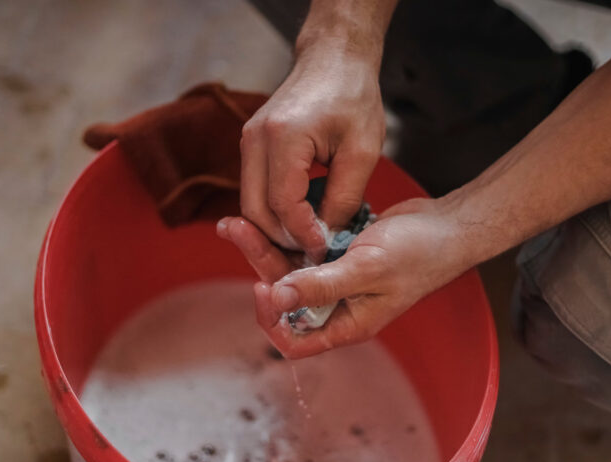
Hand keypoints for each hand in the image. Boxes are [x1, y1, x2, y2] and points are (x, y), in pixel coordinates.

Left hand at [217, 197, 469, 357]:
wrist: (447, 226)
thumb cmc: (418, 252)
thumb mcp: (367, 268)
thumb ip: (322, 284)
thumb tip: (276, 297)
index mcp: (346, 324)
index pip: (293, 339)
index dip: (271, 318)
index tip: (260, 284)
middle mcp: (337, 307)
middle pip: (284, 297)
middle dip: (258, 264)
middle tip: (235, 228)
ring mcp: (337, 282)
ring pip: (288, 270)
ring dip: (264, 246)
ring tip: (237, 219)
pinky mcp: (338, 256)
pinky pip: (302, 252)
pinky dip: (285, 236)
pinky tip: (270, 214)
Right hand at [240, 47, 385, 260]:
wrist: (333, 60)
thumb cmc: (353, 97)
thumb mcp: (363, 151)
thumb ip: (344, 197)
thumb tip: (327, 236)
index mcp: (284, 137)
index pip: (282, 205)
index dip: (302, 234)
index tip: (324, 248)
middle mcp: (255, 139)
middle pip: (255, 210)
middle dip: (282, 238)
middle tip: (313, 252)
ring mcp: (248, 141)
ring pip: (250, 204)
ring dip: (276, 227)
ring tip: (310, 239)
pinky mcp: (251, 145)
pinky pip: (255, 189)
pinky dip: (274, 210)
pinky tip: (302, 218)